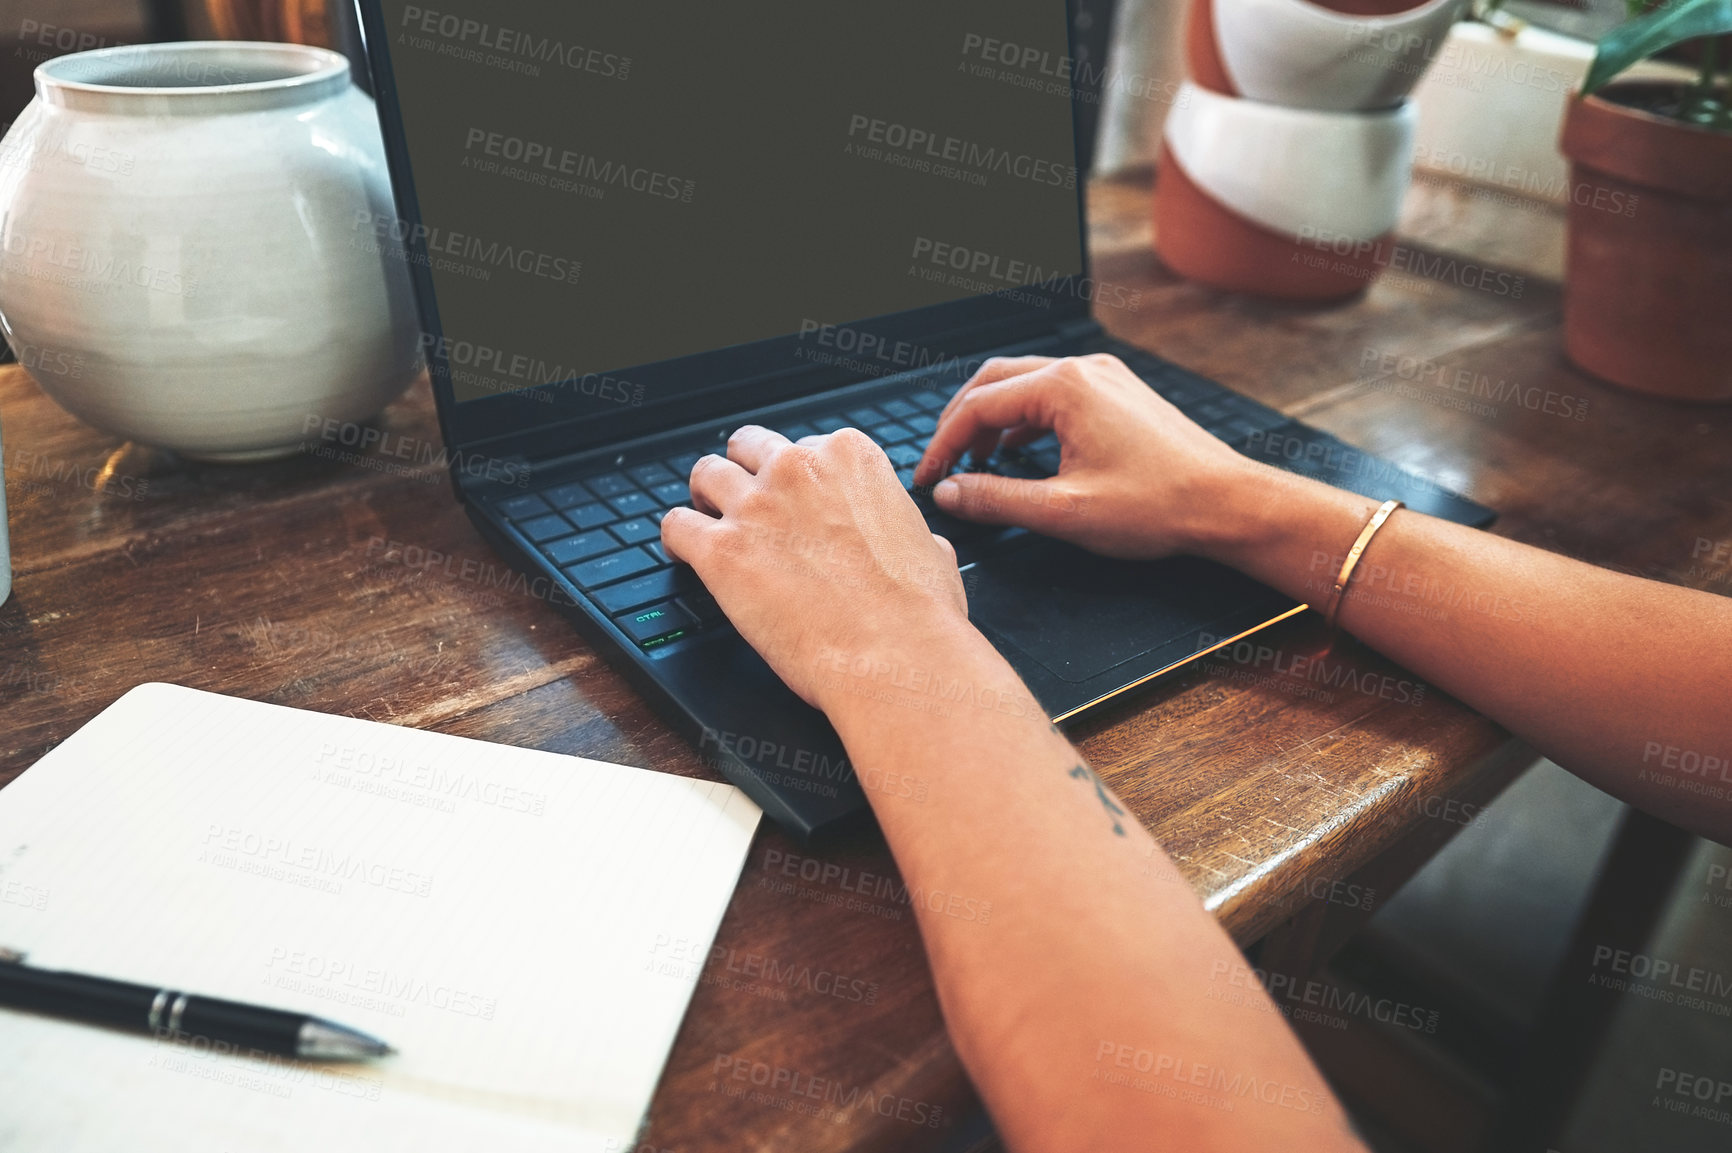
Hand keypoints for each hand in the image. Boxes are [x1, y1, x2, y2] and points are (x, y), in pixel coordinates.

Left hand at [661, 426, 974, 710]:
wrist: (895, 654)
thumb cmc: (919, 613)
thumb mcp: (933, 551)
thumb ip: (909, 534)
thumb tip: (919, 546)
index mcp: (850, 458)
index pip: (806, 448)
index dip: (797, 478)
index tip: (794, 500)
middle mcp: (798, 470)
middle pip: (749, 447)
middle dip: (745, 471)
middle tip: (743, 500)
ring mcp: (756, 507)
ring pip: (705, 475)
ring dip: (704, 496)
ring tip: (705, 519)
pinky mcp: (721, 551)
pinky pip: (675, 526)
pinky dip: (675, 539)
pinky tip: (681, 553)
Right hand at [913, 354, 1259, 558]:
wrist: (1229, 504)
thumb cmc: (1159, 506)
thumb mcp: (1064, 511)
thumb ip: (996, 499)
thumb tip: (950, 493)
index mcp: (1064, 388)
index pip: (978, 405)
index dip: (942, 444)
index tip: (927, 479)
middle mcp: (1083, 370)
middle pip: (995, 381)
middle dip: (960, 422)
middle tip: (941, 464)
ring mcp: (1105, 377)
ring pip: (1025, 384)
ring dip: (992, 419)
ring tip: (974, 462)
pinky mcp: (1119, 393)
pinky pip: (1055, 394)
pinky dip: (1025, 419)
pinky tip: (1018, 451)